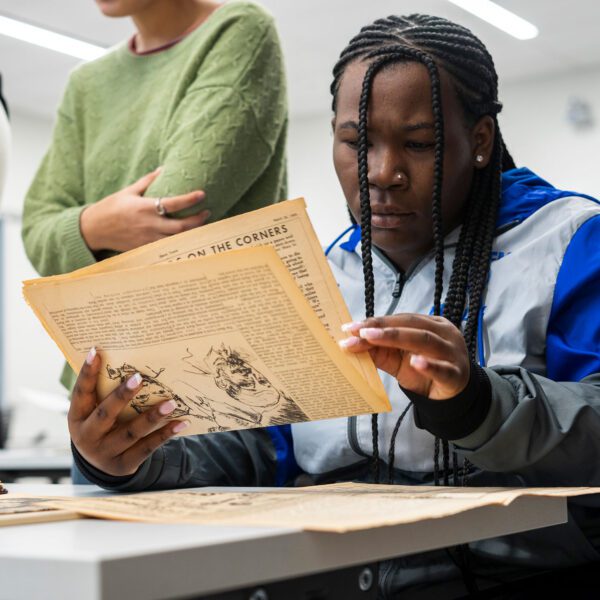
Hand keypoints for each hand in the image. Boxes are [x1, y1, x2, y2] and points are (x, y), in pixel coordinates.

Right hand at [68, 347, 188, 476]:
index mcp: (77, 418)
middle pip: (106, 414)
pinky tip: (181, 422)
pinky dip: (165, 435)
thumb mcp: (93, 412)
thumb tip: (130, 359)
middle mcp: (87, 437)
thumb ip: (104, 391)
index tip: (97, 351)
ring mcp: (105, 453)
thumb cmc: (101, 425)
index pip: (81, 392)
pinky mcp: (124, 465)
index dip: (87, 372)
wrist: (99, 466)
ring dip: (152, 417)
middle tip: (140, 377)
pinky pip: (147, 448)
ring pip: (131, 433)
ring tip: (171, 403)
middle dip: (122, 395)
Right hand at [80, 167, 210, 252]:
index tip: (202, 194)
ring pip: (177, 239)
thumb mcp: (128, 191)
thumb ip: (148, 181)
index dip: (190, 199)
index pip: (173, 204)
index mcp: (145, 208)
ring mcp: (148, 239)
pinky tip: (188, 238)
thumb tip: (164, 168)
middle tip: (207, 212)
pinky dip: (179, 243)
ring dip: (192, 233)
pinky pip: (167, 248)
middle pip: (181, 226)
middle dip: (197, 220)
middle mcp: (149, 225)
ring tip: (202, 226)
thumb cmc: (111, 207)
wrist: (94, 229)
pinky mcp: (146, 249)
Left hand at [339, 314, 469, 399]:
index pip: (401, 319)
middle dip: (382, 328)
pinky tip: (416, 362)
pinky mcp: (456, 375)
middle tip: (359, 332)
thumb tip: (352, 343)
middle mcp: (444, 334)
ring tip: (373, 339)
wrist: (451, 396)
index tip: (352, 327)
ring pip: (425, 340)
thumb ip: (380, 351)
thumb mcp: (399, 360)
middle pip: (411, 325)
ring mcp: (452, 353)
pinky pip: (443, 369)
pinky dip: (429, 365)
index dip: (377, 322)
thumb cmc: (426, 372)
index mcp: (431, 324)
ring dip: (396, 338)